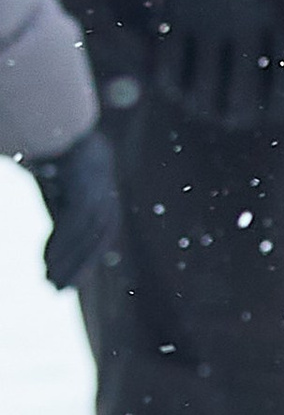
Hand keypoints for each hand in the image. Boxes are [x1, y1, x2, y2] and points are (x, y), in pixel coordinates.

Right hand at [27, 121, 119, 288]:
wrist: (57, 125)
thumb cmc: (58, 158)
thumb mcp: (61, 192)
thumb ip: (64, 217)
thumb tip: (58, 250)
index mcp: (105, 199)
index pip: (100, 239)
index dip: (84, 262)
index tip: (67, 282)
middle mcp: (106, 198)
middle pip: (95, 242)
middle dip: (77, 267)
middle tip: (57, 290)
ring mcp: (98, 194)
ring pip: (84, 238)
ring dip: (65, 262)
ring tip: (48, 280)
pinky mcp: (84, 190)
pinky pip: (72, 227)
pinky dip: (60, 247)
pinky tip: (46, 262)